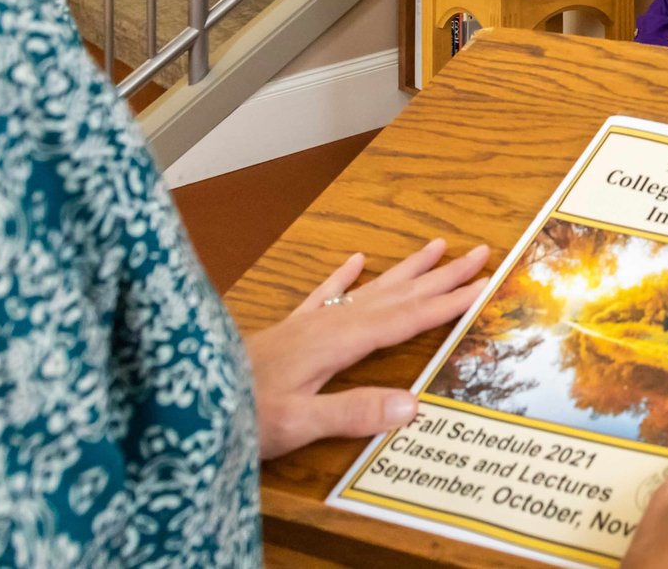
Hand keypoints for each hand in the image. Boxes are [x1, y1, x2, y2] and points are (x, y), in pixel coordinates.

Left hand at [246, 237, 489, 460]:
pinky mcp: (289, 331)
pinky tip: (355, 259)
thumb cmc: (238, 415)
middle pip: (396, 294)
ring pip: (369, 289)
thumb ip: (353, 411)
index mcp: (337, 343)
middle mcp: (327, 324)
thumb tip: (413, 404)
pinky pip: (324, 294)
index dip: (447, 304)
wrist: (182, 397)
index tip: (485, 285)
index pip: (404, 319)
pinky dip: (343, 276)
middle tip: (481, 251)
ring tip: (436, 245)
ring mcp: (308, 324)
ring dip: (405, 269)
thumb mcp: (298, 423)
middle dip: (440, 275)